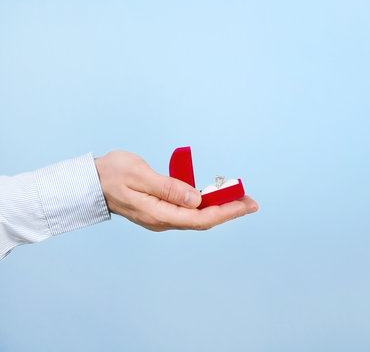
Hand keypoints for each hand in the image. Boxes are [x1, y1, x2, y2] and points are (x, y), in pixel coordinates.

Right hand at [94, 151, 257, 230]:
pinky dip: (206, 204)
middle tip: (252, 202)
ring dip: (220, 207)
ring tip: (240, 197)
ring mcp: (162, 217)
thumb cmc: (112, 174)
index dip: (226, 212)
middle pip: (203, 220)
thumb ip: (169, 187)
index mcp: (158, 214)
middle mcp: (163, 220)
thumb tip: (197, 200)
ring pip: (198, 217)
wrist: (91, 183)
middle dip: (229, 211)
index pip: (200, 218)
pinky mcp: (162, 211)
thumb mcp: (139, 175)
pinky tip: (216, 196)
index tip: (246, 204)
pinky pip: (189, 211)